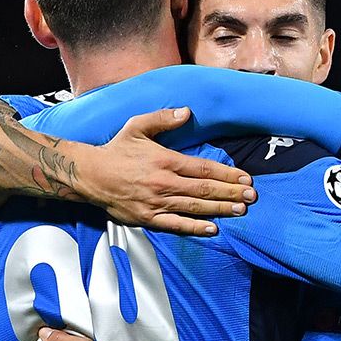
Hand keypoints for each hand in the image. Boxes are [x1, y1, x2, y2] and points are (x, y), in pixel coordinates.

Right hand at [76, 108, 256, 235]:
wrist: (88, 175)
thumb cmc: (116, 150)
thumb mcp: (137, 127)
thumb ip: (163, 118)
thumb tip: (187, 112)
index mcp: (166, 161)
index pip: (205, 169)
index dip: (228, 174)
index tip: (246, 178)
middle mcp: (164, 183)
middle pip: (205, 190)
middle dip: (232, 193)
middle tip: (252, 196)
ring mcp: (157, 203)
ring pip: (195, 208)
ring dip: (221, 209)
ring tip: (241, 210)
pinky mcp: (148, 218)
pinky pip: (176, 225)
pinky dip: (195, 228)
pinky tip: (213, 229)